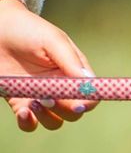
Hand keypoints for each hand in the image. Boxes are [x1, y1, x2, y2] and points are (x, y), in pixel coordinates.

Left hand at [0, 0, 96, 131]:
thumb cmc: (26, 29)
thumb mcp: (53, 40)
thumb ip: (71, 61)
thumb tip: (90, 83)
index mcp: (73, 73)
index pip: (90, 95)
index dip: (87, 102)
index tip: (78, 104)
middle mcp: (60, 88)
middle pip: (74, 112)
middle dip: (65, 110)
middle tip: (50, 99)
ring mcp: (40, 97)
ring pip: (54, 121)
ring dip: (48, 118)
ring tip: (34, 102)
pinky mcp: (19, 102)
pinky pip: (29, 123)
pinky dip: (29, 123)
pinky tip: (25, 113)